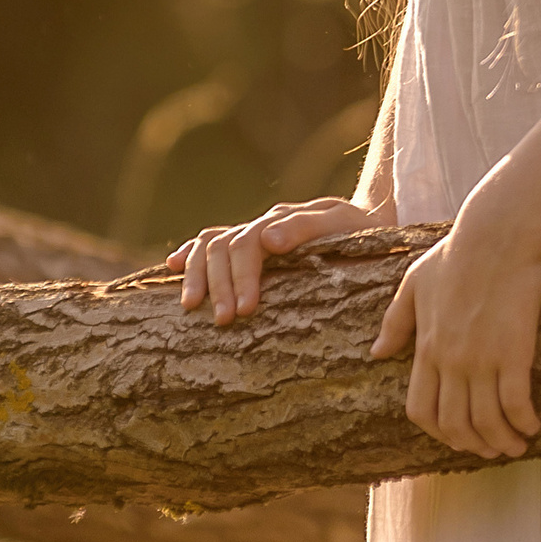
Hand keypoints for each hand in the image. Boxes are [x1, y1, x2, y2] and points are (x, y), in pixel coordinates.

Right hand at [162, 193, 386, 325]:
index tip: (243, 310)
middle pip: (221, 246)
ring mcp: (252, 233)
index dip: (241, 276)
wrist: (368, 223)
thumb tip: (267, 240)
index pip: (247, 244)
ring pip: (208, 245)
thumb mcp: (342, 224)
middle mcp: (260, 225)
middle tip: (222, 321)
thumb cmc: (359, 229)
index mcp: (279, 220)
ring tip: (191, 307)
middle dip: (218, 284)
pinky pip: (210, 244)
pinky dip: (190, 254)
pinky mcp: (251, 246)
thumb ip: (306, 229)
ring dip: (197, 275)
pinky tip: (172, 266)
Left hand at [374, 197, 540, 458]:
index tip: (455, 437)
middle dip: (472, 445)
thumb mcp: (414, 284)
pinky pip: (515, 402)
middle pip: (455, 424)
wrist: (496, 235)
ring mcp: (482, 359)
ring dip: (501, 442)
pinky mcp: (514, 352)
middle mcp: (451, 361)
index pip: (421, 410)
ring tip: (516, 446)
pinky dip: (523, 422)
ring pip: (486, 421)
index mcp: (427, 347)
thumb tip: (377, 353)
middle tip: (490, 449)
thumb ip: (395, 322)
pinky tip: (534, 425)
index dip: (438, 433)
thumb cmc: (457, 254)